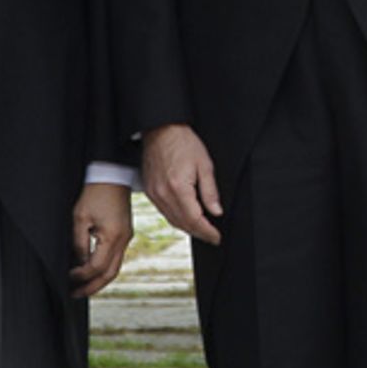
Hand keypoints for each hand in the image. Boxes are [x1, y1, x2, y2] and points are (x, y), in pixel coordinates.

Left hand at [69, 183, 132, 297]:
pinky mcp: (124, 233)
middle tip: (76, 294)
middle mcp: (123, 240)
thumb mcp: (80, 219)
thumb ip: (79, 244)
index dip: (80, 275)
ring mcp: (126, 237)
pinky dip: (104, 268)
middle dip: (93, 287)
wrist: (111, 176)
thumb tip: (77, 264)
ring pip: (115, 268)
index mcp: (113, 237)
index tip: (67, 276)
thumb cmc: (95, 193)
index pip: (96, 267)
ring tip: (83, 286)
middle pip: (110, 274)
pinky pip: (116, 257)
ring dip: (99, 279)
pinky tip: (92, 269)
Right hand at [142, 124, 222, 244]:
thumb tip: (216, 212)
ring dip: (187, 228)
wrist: (161, 130)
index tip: (217, 237)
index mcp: (178, 188)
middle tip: (213, 237)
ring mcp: (154, 194)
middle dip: (199, 233)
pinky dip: (176, 219)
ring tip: (202, 230)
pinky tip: (186, 218)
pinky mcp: (149, 191)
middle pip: (183, 224)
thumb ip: (210, 191)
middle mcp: (163, 194)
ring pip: (172, 220)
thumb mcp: (205, 164)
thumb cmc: (184, 143)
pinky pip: (163, 212)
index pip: (194, 220)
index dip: (207, 232)